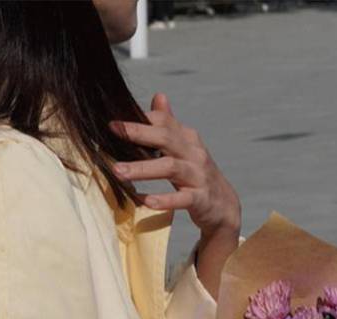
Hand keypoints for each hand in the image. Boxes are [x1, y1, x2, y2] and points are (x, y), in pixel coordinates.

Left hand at [109, 93, 241, 239]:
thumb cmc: (197, 175)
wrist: (223, 206)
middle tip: (112, 135)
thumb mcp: (185, 148)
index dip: (139, 120)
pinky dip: (164, 200)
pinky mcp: (201, 199)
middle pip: (165, 138)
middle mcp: (194, 153)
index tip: (113, 123)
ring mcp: (199, 175)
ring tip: (118, 172)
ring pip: (170, 167)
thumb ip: (170, 125)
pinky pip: (182, 198)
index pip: (163, 122)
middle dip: (138, 134)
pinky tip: (146, 201)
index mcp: (187, 138)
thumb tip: (158, 95)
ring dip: (142, 169)